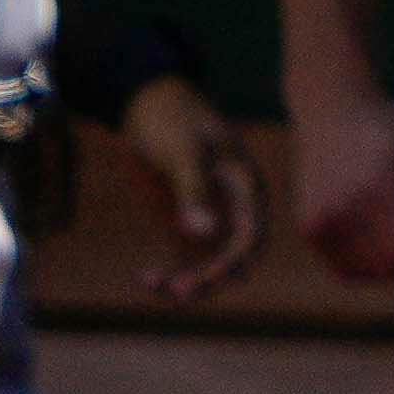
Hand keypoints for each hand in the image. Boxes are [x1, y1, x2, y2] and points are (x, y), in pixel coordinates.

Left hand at [115, 71, 267, 302]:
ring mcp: (211, 216)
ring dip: (188, 281)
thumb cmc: (172, 119)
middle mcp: (234, 207)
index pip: (250, 237)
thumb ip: (194, 192)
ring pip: (210, 264)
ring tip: (154, 285)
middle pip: (235, 258)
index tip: (198, 279)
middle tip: (175, 291)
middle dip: (208, 280)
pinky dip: (169, 271)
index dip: (229, 264)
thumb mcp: (182, 152)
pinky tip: (144, 275)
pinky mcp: (186, 220)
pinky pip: (185, 257)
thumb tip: (203, 234)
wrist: (148, 102)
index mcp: (246, 188)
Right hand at [285, 52, 393, 282]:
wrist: (332, 109)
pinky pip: (342, 266)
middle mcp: (343, 206)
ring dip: (384, 262)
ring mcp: (320, 220)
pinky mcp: (308, 228)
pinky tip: (371, 235)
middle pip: (386, 266)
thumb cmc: (386, 127)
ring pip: (363, 272)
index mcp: (376, 184)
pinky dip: (361, 261)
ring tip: (390, 227)